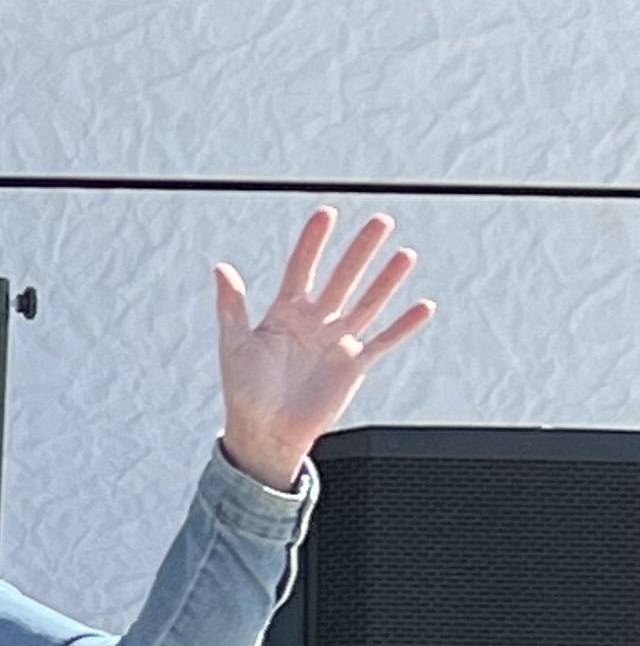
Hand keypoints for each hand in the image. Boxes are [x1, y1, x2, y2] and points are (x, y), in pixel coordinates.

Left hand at [214, 206, 428, 490]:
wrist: (265, 433)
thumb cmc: (244, 391)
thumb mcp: (235, 345)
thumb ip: (232, 307)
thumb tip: (221, 267)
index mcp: (284, 314)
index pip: (301, 268)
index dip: (313, 242)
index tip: (326, 212)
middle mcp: (314, 322)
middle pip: (342, 277)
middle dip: (360, 250)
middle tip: (381, 220)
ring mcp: (336, 342)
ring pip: (367, 302)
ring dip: (386, 280)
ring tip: (405, 254)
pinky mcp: (354, 365)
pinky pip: (383, 341)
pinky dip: (404, 326)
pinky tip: (424, 305)